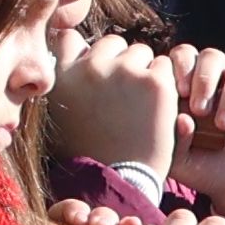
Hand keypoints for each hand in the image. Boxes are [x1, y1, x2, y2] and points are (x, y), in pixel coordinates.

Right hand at [49, 33, 181, 179]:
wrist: (116, 185)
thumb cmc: (88, 156)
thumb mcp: (59, 116)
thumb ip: (65, 82)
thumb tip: (76, 48)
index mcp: (60, 76)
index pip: (69, 38)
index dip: (83, 51)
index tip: (91, 69)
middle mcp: (89, 66)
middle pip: (111, 44)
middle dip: (118, 64)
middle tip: (121, 98)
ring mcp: (123, 71)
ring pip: (140, 53)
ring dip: (143, 72)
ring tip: (139, 107)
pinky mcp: (154, 82)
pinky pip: (165, 67)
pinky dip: (165, 85)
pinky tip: (157, 110)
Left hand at [167, 46, 224, 224]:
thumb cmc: (206, 170)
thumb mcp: (180, 160)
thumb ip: (173, 141)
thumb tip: (181, 118)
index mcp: (194, 86)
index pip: (184, 57)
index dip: (179, 66)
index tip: (177, 93)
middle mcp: (223, 81)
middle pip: (212, 56)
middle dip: (203, 78)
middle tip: (198, 109)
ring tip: (222, 126)